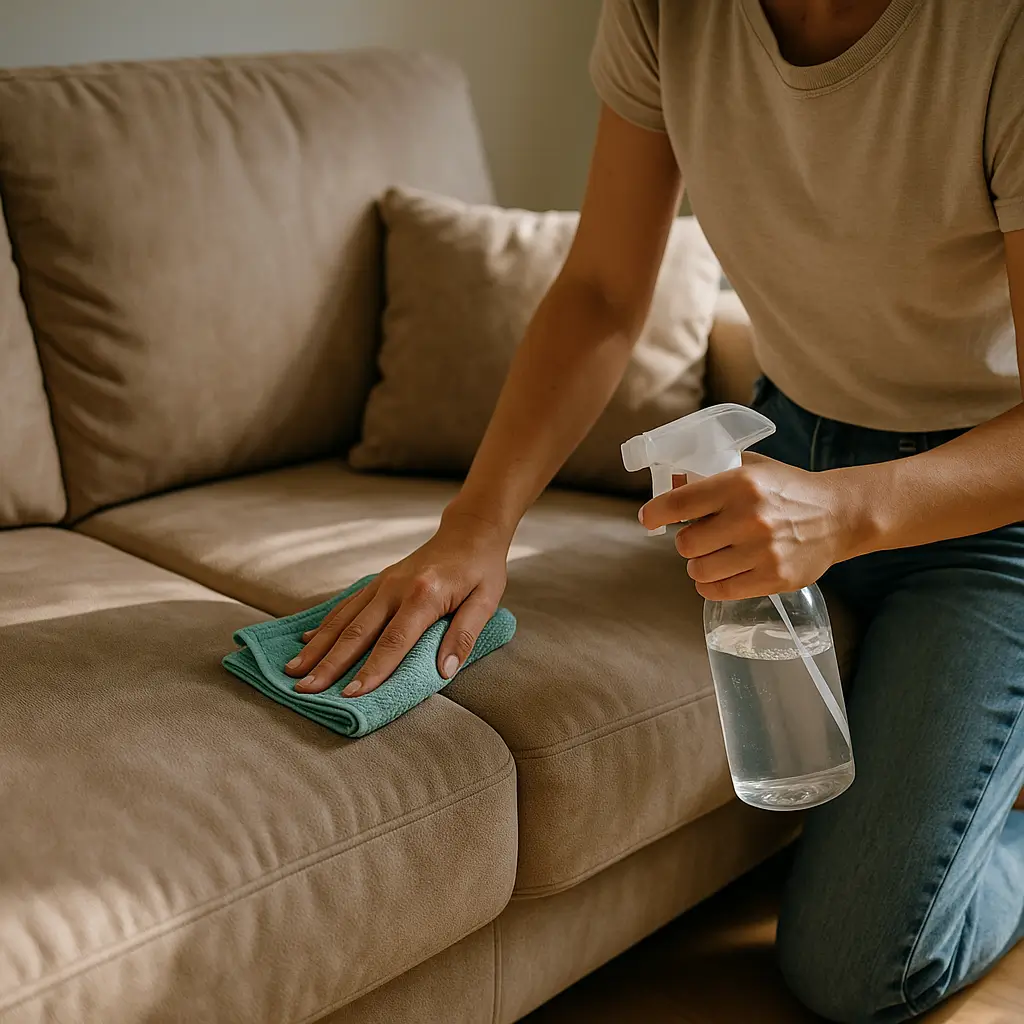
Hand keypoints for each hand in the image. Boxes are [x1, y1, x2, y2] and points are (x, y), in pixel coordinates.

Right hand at [283, 509, 510, 695]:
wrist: (470, 531)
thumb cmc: (481, 570)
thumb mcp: (486, 601)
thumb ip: (464, 636)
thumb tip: (443, 672)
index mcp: (424, 595)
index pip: (394, 641)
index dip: (372, 670)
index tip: (351, 695)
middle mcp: (395, 587)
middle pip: (357, 632)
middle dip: (330, 664)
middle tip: (305, 690)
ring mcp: (382, 583)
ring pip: (344, 619)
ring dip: (318, 647)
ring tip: (294, 671)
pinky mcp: (378, 581)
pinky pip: (346, 605)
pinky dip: (324, 625)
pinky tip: (306, 642)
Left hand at [639, 454, 859, 600]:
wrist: (839, 515)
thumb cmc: (788, 489)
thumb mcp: (752, 468)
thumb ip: (711, 473)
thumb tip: (669, 482)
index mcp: (740, 484)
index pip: (680, 504)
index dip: (656, 513)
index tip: (649, 518)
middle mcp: (750, 518)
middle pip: (686, 543)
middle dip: (688, 541)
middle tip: (700, 537)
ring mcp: (763, 551)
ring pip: (700, 571)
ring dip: (699, 565)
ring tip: (714, 555)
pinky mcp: (774, 578)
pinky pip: (720, 591)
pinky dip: (711, 586)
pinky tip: (719, 575)